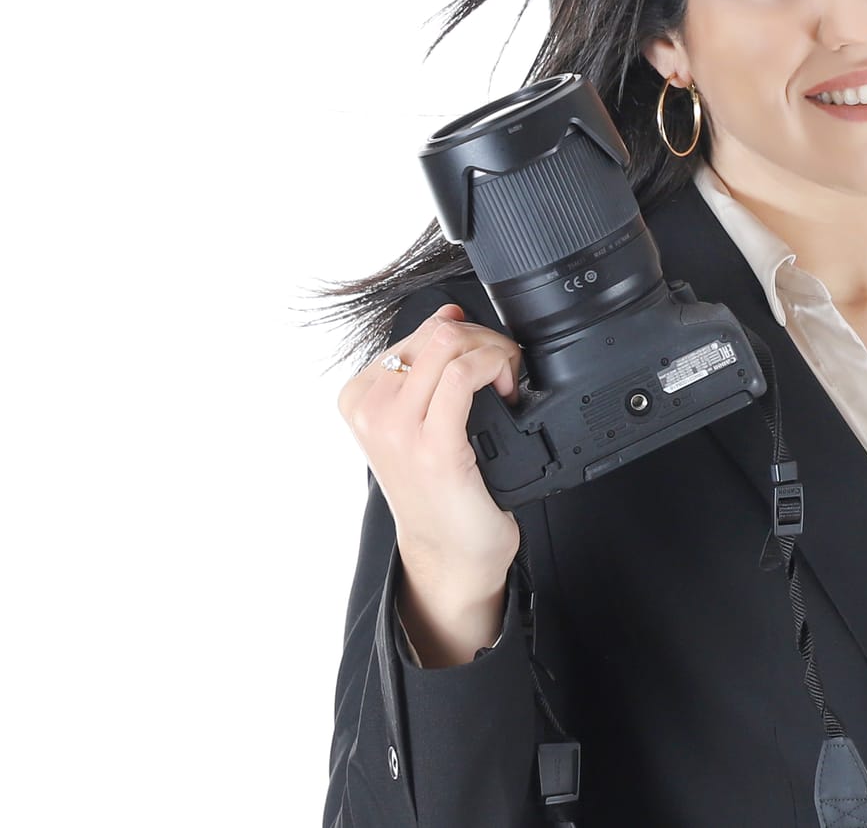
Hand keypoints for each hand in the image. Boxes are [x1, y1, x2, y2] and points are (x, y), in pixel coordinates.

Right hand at [338, 303, 524, 604]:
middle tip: (505, 370)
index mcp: (359, 398)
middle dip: (482, 338)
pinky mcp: (431, 446)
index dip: (462, 336)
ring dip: (492, 352)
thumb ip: (426, 369)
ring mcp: (395, 429)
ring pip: (448, 344)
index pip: (417, 331)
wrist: (450, 554)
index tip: (484, 362)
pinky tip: (507, 390)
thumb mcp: (420, 421)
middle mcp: (370, 411)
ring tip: (507, 382)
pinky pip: (461, 374)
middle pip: (434, 331)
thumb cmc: (440, 489)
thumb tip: (449, 313)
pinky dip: (494, 367)